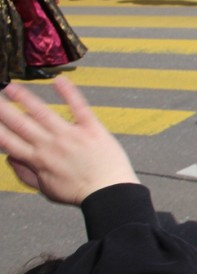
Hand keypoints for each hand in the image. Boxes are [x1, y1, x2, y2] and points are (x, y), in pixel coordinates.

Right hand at [0, 79, 138, 205]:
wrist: (109, 192)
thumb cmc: (79, 192)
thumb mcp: (46, 189)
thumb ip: (25, 173)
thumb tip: (9, 158)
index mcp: (38, 160)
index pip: (9, 141)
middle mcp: (51, 145)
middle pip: (21, 124)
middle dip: (3, 110)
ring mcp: (70, 135)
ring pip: (43, 112)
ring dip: (25, 98)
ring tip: (12, 87)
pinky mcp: (91, 129)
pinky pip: (79, 107)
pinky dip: (69, 93)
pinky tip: (59, 81)